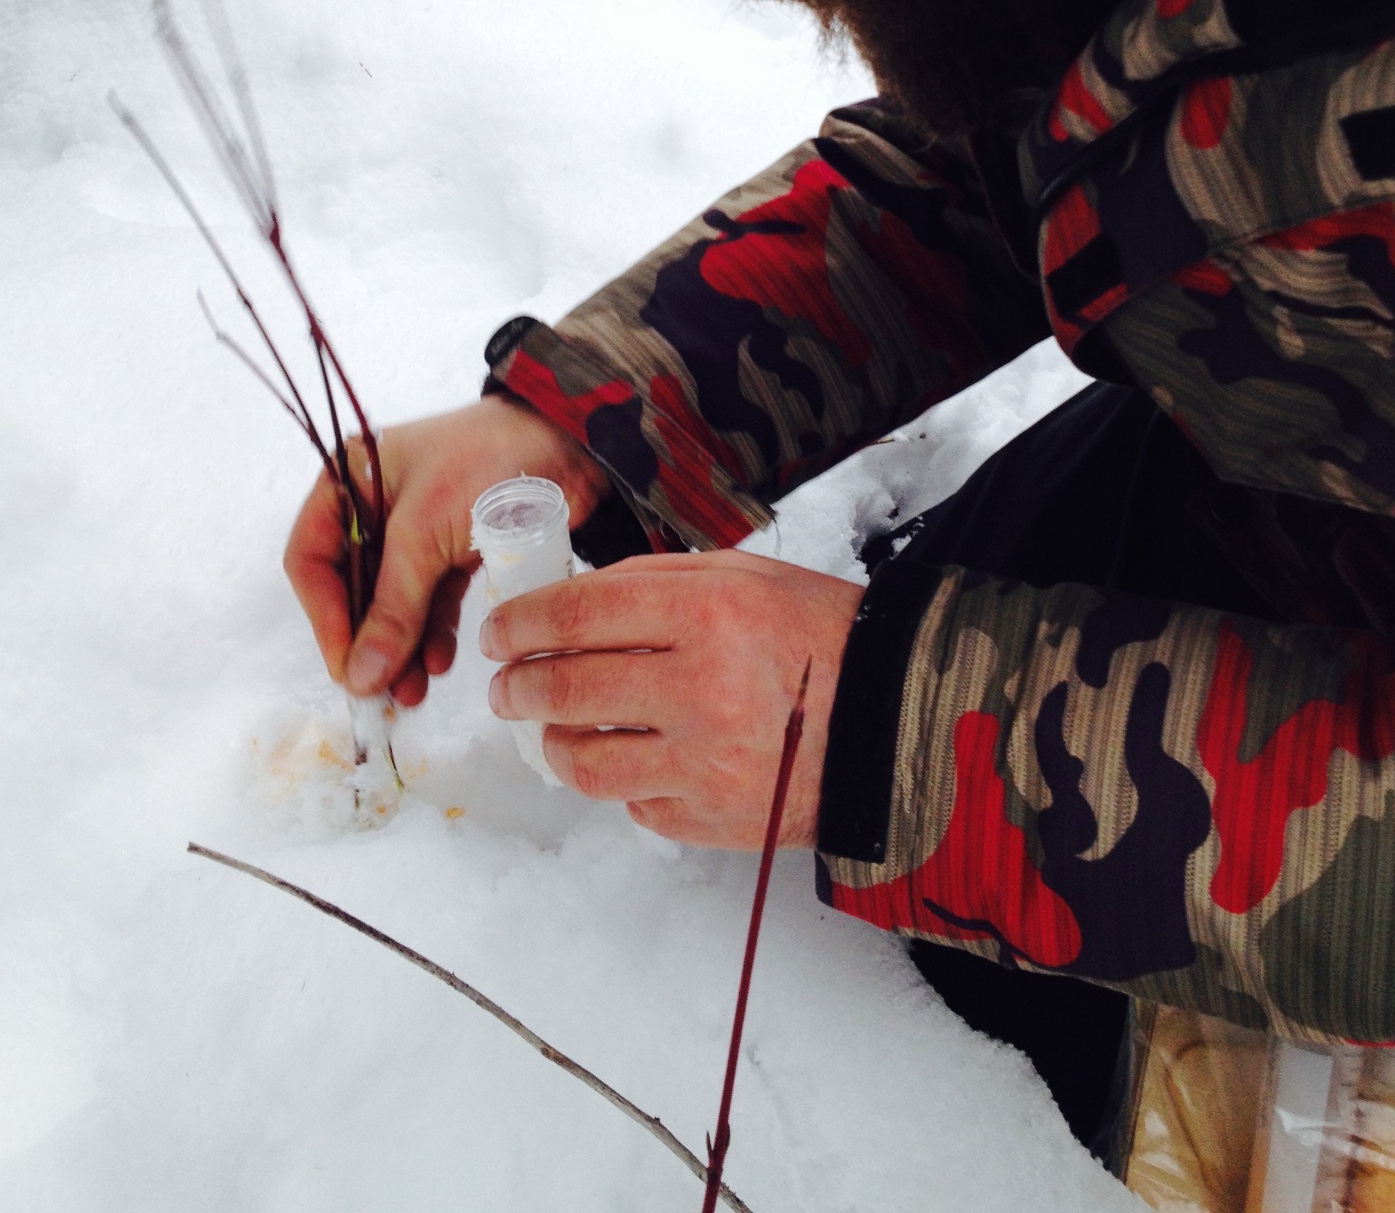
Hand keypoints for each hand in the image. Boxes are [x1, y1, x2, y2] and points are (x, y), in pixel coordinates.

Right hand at [283, 397, 610, 705]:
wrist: (566, 442)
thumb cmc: (484, 460)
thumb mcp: (423, 533)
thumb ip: (391, 608)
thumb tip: (358, 677)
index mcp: (347, 482)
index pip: (311, 562)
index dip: (325, 618)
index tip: (345, 667)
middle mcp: (374, 507)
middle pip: (353, 590)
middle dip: (368, 642)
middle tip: (379, 693)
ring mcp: (416, 532)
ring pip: (395, 603)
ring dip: (401, 648)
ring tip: (412, 692)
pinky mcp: (454, 550)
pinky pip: (432, 602)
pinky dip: (433, 634)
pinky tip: (438, 663)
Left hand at [482, 551, 863, 848]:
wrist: (894, 719)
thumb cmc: (821, 637)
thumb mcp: (745, 577)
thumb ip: (657, 581)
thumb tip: (573, 601)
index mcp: (708, 612)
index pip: (578, 614)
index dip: (521, 623)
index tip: (500, 632)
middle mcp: (701, 688)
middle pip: (565, 688)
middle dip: (516, 686)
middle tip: (505, 684)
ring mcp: (704, 762)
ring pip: (583, 760)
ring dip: (552, 741)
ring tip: (551, 727)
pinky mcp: (711, 818)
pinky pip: (634, 804)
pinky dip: (623, 780)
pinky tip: (633, 756)